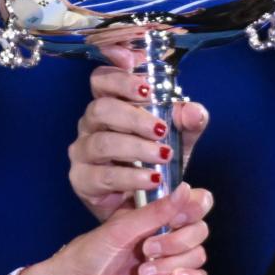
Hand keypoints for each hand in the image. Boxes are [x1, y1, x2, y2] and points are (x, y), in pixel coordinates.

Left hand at [25, 183, 213, 274]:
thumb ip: (156, 211)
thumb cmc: (86, 256)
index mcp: (153, 219)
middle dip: (177, 245)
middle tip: (146, 252)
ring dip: (175, 269)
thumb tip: (187, 188)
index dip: (194, 212)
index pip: (194, 208)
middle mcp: (164, 240)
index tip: (178, 220)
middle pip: (198, 236)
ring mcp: (165, 267)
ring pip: (197, 262)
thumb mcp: (120, 229)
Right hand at [69, 47, 209, 220]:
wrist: (146, 201)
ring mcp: (83, 150)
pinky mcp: (82, 179)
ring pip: (102, 143)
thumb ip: (189, 121)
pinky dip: (131, 177)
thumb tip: (192, 111)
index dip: (116, 74)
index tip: (138, 76)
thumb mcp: (180, 137)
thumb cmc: (156, 159)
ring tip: (163, 156)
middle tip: (160, 128)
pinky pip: (103, 176)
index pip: (102, 79)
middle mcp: (92, 123)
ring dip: (136, 148)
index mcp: (111, 103)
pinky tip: (152, 178)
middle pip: (101, 108)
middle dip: (133, 116)